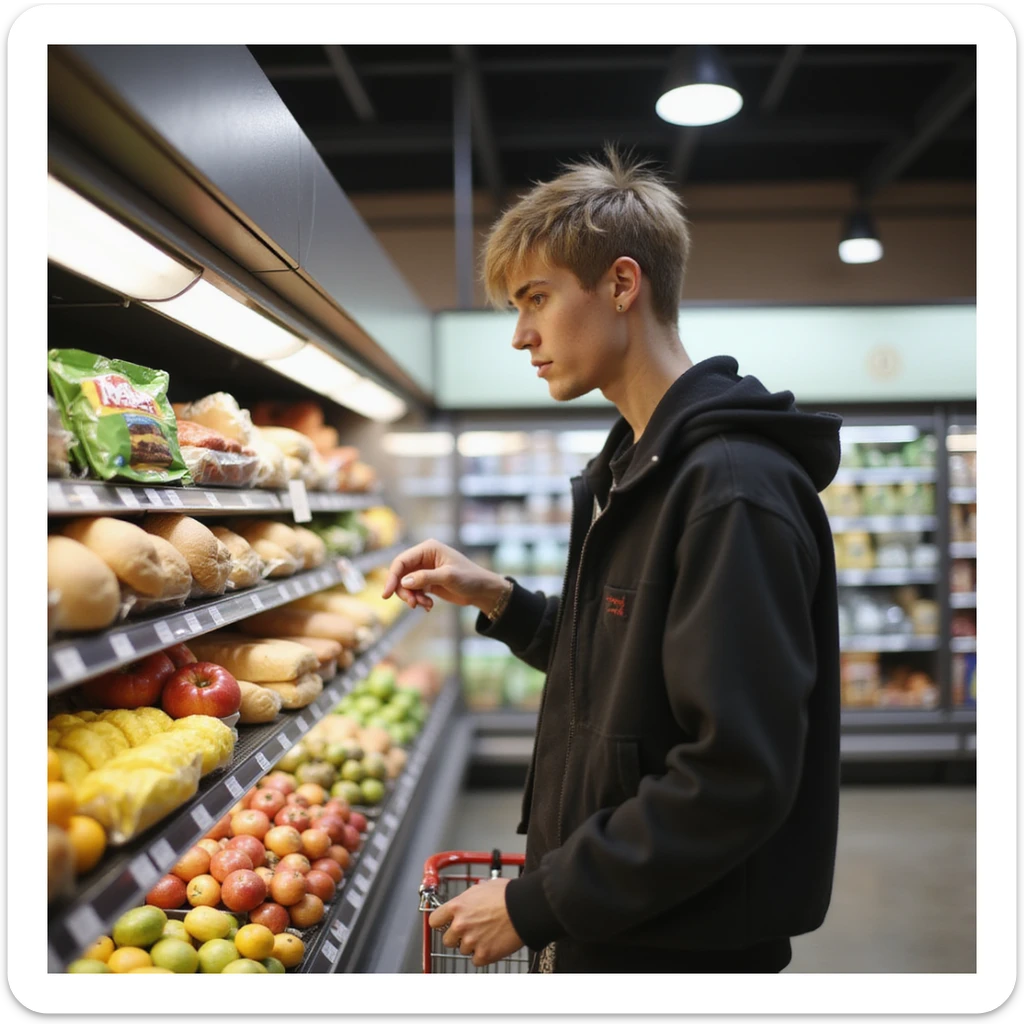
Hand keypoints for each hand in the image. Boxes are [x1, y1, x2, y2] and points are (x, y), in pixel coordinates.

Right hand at [381, 539, 508, 614]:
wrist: (482, 590)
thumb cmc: (469, 578)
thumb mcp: (448, 577)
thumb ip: (425, 578)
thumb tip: (403, 582)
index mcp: (427, 549)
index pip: (401, 561)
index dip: (392, 577)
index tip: (386, 595)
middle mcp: (424, 557)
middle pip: (400, 574)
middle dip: (404, 591)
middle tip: (413, 604)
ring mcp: (424, 570)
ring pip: (406, 585)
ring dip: (412, 597)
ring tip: (426, 605)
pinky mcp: (427, 582)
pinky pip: (414, 592)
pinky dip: (418, 600)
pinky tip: (429, 606)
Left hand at [427, 878, 523, 967]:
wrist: (523, 907)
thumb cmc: (507, 894)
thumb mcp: (482, 887)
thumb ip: (469, 898)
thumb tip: (468, 900)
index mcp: (457, 906)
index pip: (435, 920)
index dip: (441, 922)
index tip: (446, 924)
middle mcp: (460, 925)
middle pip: (447, 940)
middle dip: (458, 936)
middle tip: (471, 930)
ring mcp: (471, 941)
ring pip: (463, 950)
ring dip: (473, 945)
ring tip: (487, 934)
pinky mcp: (484, 954)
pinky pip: (476, 960)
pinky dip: (483, 954)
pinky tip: (492, 944)